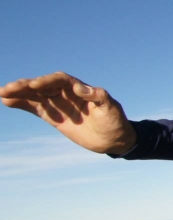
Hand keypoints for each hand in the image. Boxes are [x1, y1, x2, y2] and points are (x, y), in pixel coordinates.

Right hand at [0, 72, 136, 154]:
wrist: (114, 139)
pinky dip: (21, 104)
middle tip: (9, 88)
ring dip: (19, 93)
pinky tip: (7, 101)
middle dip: (26, 86)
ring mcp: (58, 104)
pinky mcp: (53, 116)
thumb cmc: (115, 121)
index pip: (60, 80)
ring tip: (2, 93)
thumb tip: (80, 87)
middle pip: (43, 86)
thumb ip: (98, 96)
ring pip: (35, 95)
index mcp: (80, 89)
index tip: (34, 85)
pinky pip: (35, 108)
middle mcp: (66, 93)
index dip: (46, 81)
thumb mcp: (110, 108)